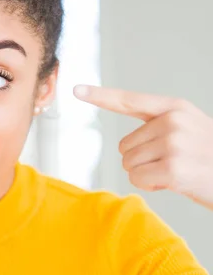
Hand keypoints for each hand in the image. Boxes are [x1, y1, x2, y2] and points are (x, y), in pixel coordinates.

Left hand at [74, 85, 212, 209]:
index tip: (75, 89)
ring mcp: (173, 143)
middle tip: (173, 162)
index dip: (100, 96)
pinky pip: (137, 179)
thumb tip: (126, 147)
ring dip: (146, 174)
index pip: (129, 100)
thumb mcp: (189, 131)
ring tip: (176, 171)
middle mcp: (172, 121)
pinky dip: (150, 186)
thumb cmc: (209, 158)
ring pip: (128, 164)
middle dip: (141, 160)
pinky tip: (174, 183)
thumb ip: (159, 128)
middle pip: (124, 146)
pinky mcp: (172, 168)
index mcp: (174, 108)